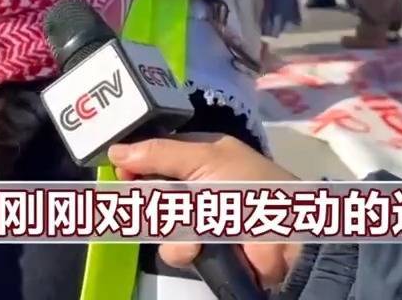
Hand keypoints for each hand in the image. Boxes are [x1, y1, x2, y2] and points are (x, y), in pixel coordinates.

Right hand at [108, 135, 302, 287]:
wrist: (287, 240)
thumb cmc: (251, 187)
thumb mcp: (206, 159)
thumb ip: (159, 153)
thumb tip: (114, 151)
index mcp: (201, 153)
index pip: (155, 151)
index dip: (137, 160)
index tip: (121, 168)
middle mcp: (195, 182)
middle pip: (150, 187)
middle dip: (151, 195)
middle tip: (165, 197)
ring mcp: (197, 217)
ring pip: (157, 220)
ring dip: (171, 224)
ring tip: (195, 226)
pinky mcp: (201, 249)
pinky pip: (172, 248)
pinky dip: (185, 248)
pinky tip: (202, 246)